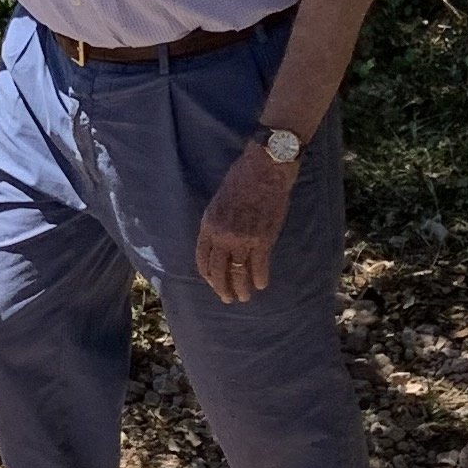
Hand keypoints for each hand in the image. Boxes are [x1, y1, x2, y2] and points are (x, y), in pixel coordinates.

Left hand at [195, 140, 294, 302]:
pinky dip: (259, 277)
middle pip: (218, 270)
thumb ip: (218, 222)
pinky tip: (261, 284)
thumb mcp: (220, 200)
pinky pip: (259, 266)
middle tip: (227, 298)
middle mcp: (222, 235)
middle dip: (222, 287)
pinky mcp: (262, 239)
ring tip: (243, 297)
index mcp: (208, 224)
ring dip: (240, 288)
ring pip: (238, 272)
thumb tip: (220, 241)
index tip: (212, 283)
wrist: (265, 168)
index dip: (208, 274)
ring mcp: (242, 239)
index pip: (202, 258)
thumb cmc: (243, 178)